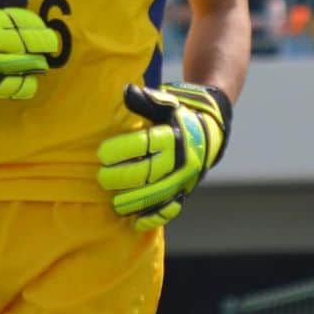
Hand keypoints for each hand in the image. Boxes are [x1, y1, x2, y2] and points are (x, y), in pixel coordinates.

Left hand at [97, 83, 231, 229]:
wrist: (211, 130)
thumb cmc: (179, 114)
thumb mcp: (167, 103)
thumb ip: (147, 100)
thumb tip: (127, 91)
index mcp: (174, 136)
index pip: (144, 144)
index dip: (121, 149)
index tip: (102, 153)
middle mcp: (181, 159)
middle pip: (148, 172)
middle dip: (121, 177)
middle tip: (102, 177)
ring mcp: (184, 178)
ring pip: (157, 194)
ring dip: (134, 201)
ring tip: (114, 203)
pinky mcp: (185, 191)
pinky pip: (170, 209)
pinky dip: (153, 217)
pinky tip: (135, 221)